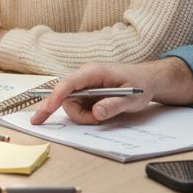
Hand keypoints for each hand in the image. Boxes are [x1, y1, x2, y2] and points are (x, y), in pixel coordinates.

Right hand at [29, 58, 192, 125]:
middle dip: (77, 114)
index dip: (55, 97)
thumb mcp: (132, 98)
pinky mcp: (85, 92)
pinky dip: (85, 114)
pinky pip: (76, 106)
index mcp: (93, 72)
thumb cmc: (141, 85)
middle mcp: (84, 76)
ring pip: (70, 104)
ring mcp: (84, 84)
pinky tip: (99, 114)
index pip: (68, 84)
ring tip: (103, 116)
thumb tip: (96, 113)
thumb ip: (114, 105)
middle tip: (98, 120)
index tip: (45, 110)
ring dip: (83, 116)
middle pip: (65, 97)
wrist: (147, 80)